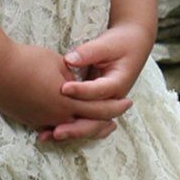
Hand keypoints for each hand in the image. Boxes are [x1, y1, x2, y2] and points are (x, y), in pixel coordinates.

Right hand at [0, 40, 133, 137]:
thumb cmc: (28, 60)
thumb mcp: (58, 63)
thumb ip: (72, 76)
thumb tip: (77, 83)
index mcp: (68, 100)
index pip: (99, 107)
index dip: (114, 106)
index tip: (127, 103)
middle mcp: (56, 115)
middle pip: (85, 123)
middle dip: (102, 124)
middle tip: (114, 125)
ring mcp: (40, 120)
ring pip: (66, 128)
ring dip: (79, 128)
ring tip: (87, 128)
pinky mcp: (26, 120)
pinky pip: (47, 127)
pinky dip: (58, 127)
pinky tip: (62, 127)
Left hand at [37, 19, 152, 145]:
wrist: (132, 45)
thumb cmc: (120, 43)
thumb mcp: (107, 44)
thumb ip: (89, 52)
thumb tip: (69, 60)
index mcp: (118, 83)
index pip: (99, 91)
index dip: (81, 91)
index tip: (63, 89)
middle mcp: (112, 100)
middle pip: (95, 119)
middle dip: (75, 127)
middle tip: (54, 130)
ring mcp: (104, 105)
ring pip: (89, 125)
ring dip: (69, 132)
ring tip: (47, 136)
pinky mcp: (94, 105)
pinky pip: (82, 121)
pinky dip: (67, 127)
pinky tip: (47, 132)